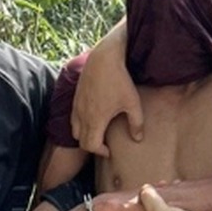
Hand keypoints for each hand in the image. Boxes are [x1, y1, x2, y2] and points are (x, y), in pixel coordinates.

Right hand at [71, 31, 141, 156]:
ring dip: (85, 135)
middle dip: (92, 146)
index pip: (91, 146)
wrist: (104, 58)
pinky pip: (73, 118)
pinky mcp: (75, 98)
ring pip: (75, 130)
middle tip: (105, 144)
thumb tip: (138, 139)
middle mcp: (82, 115)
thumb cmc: (119, 80)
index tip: (110, 150)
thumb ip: (136, 123)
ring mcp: (77, 106)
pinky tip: (93, 117)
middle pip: (81, 141)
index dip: (101, 152)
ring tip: (98, 132)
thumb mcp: (132, 103)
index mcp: (96, 120)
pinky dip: (80, 124)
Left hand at [135, 184, 211, 210]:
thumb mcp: (158, 208)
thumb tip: (144, 189)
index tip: (146, 189)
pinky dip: (174, 204)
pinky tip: (181, 194)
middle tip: (160, 185)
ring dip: (165, 198)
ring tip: (172, 185)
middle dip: (153, 196)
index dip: (138, 199)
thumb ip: (148, 197)